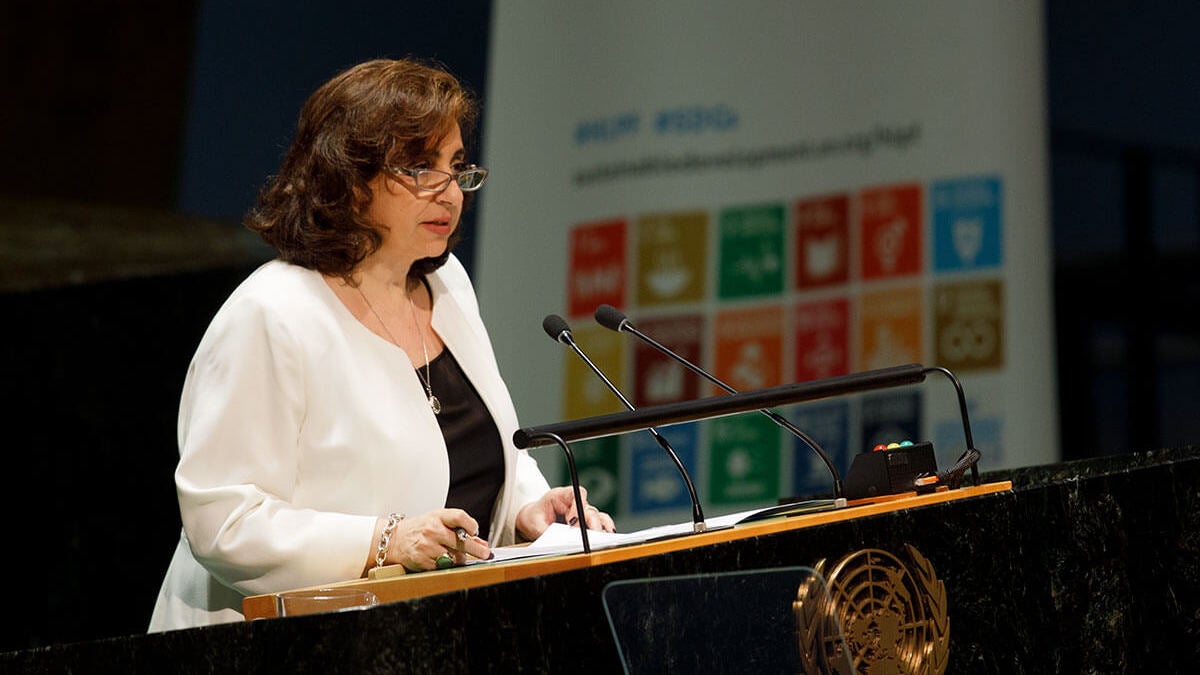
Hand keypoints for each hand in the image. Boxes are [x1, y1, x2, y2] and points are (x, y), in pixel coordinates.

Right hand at [371, 509, 489, 572]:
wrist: (395, 540)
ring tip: (456, 555)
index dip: (471, 525)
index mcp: (438, 516)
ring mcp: (427, 546)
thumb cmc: (420, 529)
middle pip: (461, 541)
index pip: (459, 517)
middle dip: (477, 549)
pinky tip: (443, 560)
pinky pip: (443, 566)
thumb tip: (482, 543)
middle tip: (485, 554)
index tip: (475, 531)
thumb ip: (461, 529)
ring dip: (460, 559)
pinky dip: (447, 565)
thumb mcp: (439, 521)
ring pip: (454, 557)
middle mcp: (433, 530)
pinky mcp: (423, 560)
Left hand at [515, 486, 615, 540]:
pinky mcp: (587, 524)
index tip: (572, 522)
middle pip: (589, 509)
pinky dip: (604, 532)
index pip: (576, 494)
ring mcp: (583, 513)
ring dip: (601, 528)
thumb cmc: (535, 517)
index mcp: (562, 496)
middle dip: (592, 524)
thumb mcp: (535, 524)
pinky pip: (600, 525)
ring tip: (603, 540)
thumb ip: (545, 531)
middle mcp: (576, 503)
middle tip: (591, 538)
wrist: (534, 519)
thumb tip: (558, 542)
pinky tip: (607, 541)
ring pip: (598, 517)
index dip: (577, 507)